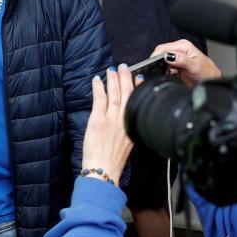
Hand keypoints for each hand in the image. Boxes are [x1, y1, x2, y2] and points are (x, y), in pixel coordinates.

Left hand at [81, 66, 134, 182]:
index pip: (137, 101)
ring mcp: (111, 119)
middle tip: (124, 67)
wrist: (103, 169)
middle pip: (127, 93)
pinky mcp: (98, 120)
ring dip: (112, 79)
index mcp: (133, 125)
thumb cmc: (113, 161)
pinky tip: (97, 80)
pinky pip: (99, 99)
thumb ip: (127, 128)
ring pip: (114, 93)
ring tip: (111, 69)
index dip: (138, 88)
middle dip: (126, 78)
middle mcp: (124, 120)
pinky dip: (98, 87)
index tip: (139, 79)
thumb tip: (125, 117)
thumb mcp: (128, 143)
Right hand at [150, 40, 221, 86]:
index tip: (151, 64)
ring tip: (163, 73)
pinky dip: (162, 72)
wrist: (210, 81)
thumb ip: (182, 60)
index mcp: (183, 46)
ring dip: (159, 67)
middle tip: (156, 71)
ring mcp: (176, 58)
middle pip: (160, 53)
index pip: (164, 48)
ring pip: (160, 61)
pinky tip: (166, 75)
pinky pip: (163, 68)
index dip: (156, 55)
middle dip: (156, 62)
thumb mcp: (195, 66)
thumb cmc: (207, 72)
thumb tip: (169, 56)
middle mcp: (179, 50)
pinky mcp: (174, 66)